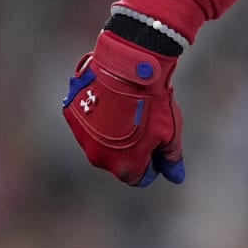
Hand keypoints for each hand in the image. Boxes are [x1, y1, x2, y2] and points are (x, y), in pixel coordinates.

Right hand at [63, 29, 185, 186]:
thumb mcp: (171, 133)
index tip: (159, 143)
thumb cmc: (153, 104)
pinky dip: (102, 117)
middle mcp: (98, 159)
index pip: (141, 177)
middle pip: (120, 161)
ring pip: (103, 143)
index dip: (153, 162)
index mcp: (124, 168)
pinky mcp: (72, 117)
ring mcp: (82, 138)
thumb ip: (171, 158)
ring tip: (131, 110)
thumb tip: (175, 177)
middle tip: (147, 125)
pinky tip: (115, 101)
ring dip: (116, 133)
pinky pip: (90, 124)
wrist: (127, 69)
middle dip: (135, 149)